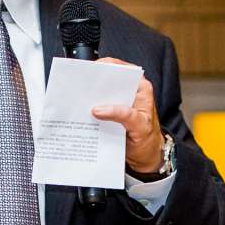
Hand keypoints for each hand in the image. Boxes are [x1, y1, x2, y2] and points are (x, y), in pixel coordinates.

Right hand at [90, 56, 163, 174]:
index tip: (92, 71)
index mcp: (139, 87)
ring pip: (100, 94)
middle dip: (93, 83)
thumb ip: (124, 115)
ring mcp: (116, 103)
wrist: (145, 157)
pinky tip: (80, 113)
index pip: (122, 69)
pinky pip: (95, 108)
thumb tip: (99, 110)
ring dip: (88, 97)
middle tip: (81, 87)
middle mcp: (128, 92)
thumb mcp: (140, 126)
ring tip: (77, 100)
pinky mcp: (108, 114)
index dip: (106, 67)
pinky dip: (87, 110)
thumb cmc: (147, 139)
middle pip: (108, 80)